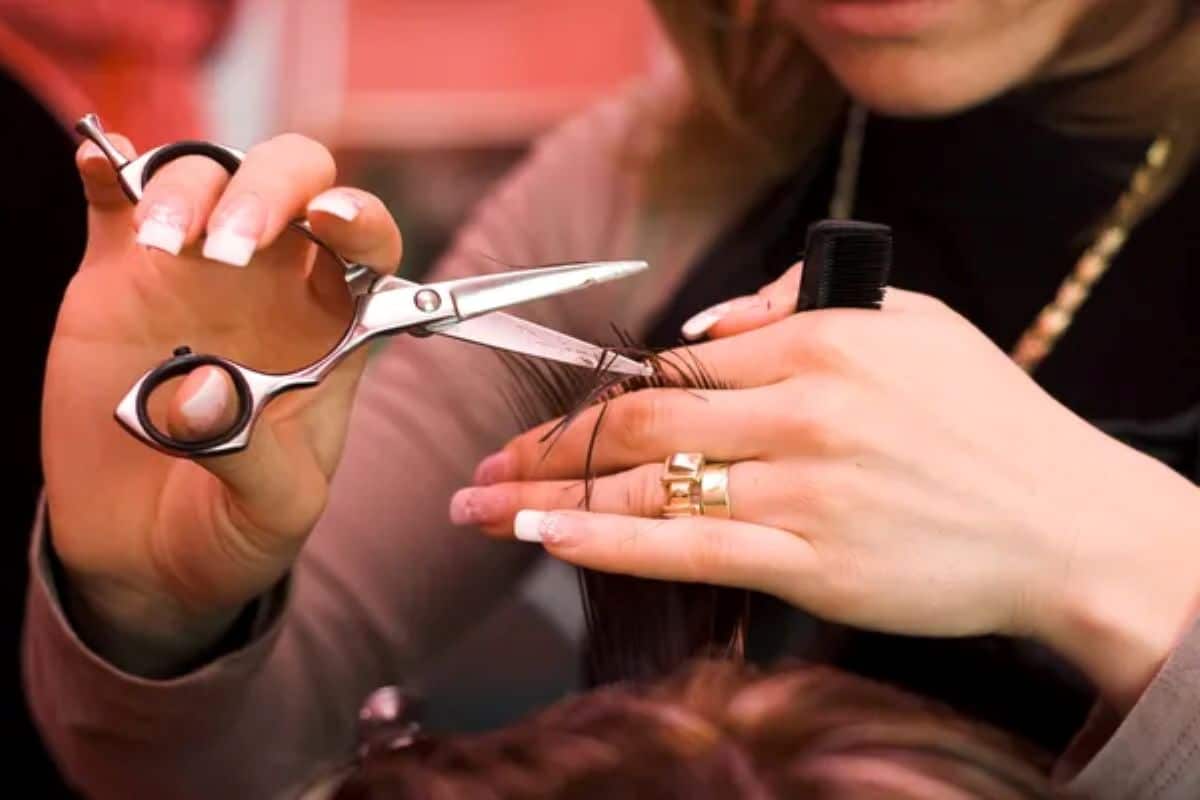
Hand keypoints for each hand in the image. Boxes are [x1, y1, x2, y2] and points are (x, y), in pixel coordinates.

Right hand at [43, 132, 401, 673]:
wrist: (147, 554)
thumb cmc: (235, 526)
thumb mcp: (275, 510)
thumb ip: (254, 455)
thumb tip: (200, 391)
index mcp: (334, 327)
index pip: (369, 242)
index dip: (361, 216)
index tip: (332, 223)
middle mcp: (270, 282)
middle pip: (291, 180)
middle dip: (269, 189)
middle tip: (232, 247)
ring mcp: (192, 271)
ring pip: (203, 177)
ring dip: (187, 190)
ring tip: (166, 247)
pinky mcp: (117, 278)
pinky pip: (114, 202)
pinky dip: (107, 169)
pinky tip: (100, 166)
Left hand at [453, 264, 1199, 710]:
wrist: (1063, 523)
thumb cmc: (988, 420)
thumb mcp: (913, 321)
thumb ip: (800, 304)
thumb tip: (701, 320)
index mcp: (821, 343)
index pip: (673, 357)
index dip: (595, 387)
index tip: (547, 411)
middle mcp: (801, 410)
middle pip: (638, 417)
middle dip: (545, 443)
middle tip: (481, 464)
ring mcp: (802, 490)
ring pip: (647, 485)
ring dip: (548, 493)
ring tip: (481, 506)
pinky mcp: (810, 562)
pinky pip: (687, 549)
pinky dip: (608, 541)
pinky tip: (548, 537)